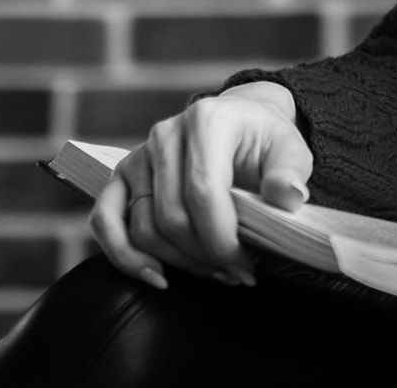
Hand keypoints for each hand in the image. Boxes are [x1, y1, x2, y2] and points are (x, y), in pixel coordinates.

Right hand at [89, 81, 310, 290]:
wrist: (241, 121)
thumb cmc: (264, 140)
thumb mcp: (290, 149)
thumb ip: (289, 174)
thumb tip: (288, 198)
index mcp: (208, 121)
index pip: (203, 193)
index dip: (222, 239)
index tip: (246, 267)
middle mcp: (165, 134)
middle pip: (171, 217)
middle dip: (205, 257)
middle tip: (236, 274)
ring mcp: (138, 154)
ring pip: (143, 228)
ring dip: (178, 263)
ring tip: (215, 273)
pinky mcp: (122, 175)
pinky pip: (105, 221)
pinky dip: (124, 255)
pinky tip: (157, 276)